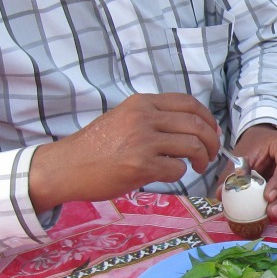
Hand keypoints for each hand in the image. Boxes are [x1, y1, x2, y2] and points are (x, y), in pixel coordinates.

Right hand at [29, 93, 218, 211]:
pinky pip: (177, 168)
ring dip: (202, 158)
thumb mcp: (123, 118)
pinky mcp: (141, 165)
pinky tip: (170, 174)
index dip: (207, 118)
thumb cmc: (94, 146)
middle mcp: (144, 117)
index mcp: (141, 103)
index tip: (212, 131)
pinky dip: (181, 173)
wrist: (65, 167)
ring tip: (198, 166)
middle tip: (211, 153)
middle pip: (196, 124)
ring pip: (192, 145)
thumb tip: (189, 128)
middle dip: (211, 141)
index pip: (188, 103)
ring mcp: (143, 141)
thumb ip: (152, 118)